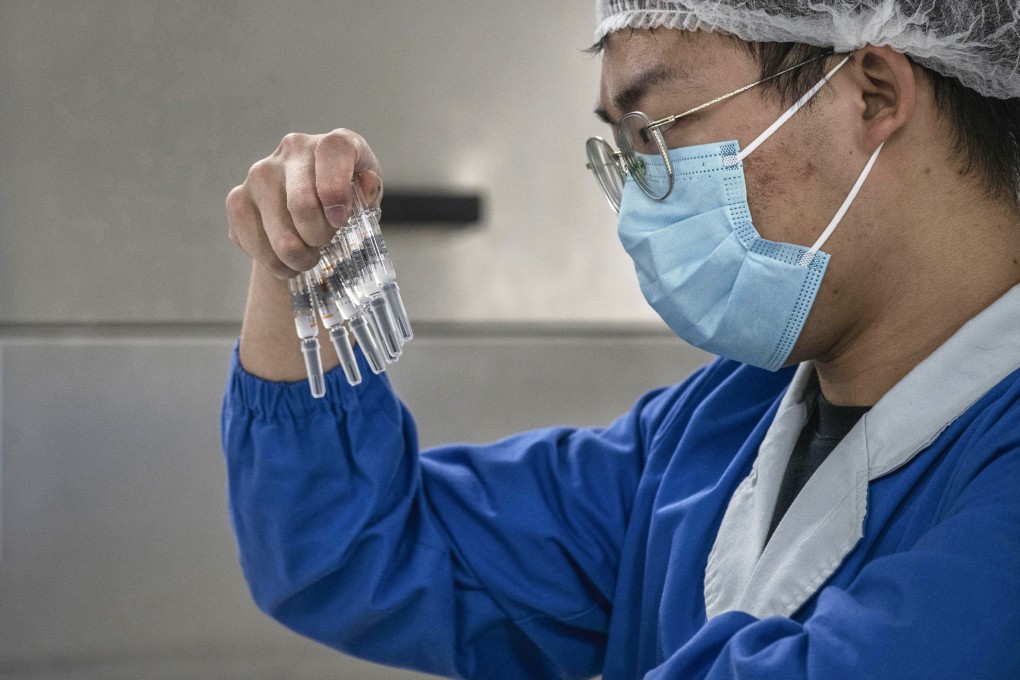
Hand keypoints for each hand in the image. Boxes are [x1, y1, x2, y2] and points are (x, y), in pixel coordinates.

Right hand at [226, 129, 382, 276]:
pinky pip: (258, 247)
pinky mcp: (237, 198)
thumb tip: (367, 183)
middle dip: (319, 238)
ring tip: (309, 257)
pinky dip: (278, 265)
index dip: (337, 191)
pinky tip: (287, 259)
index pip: (333, 151)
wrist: (308, 213)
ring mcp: (260, 172)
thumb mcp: (367, 199)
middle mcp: (293, 148)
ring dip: (300, 258)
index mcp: (333, 143)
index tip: (340, 220)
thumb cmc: (346, 203)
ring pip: (281, 237)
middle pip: (302, 205)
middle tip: (325, 244)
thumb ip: (369, 193)